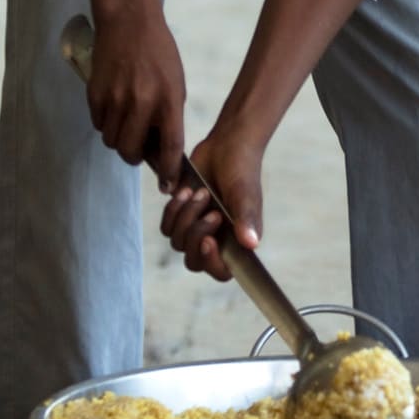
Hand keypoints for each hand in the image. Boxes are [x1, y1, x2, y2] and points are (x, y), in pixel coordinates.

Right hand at [84, 2, 186, 179]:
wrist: (129, 22)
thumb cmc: (158, 53)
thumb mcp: (176, 84)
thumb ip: (169, 117)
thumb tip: (162, 150)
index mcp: (168, 100)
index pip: (170, 147)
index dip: (169, 171)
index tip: (167, 184)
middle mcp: (141, 102)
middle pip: (130, 152)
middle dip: (135, 157)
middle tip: (139, 149)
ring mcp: (115, 98)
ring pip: (111, 141)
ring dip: (119, 139)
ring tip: (127, 122)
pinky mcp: (95, 93)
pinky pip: (99, 124)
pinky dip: (106, 123)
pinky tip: (115, 108)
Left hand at [159, 127, 262, 280]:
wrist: (226, 146)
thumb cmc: (243, 170)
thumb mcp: (245, 193)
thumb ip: (246, 219)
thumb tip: (251, 244)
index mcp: (236, 242)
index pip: (221, 272)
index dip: (212, 263)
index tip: (208, 240)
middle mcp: (217, 240)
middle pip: (194, 261)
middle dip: (195, 235)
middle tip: (210, 210)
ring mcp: (197, 229)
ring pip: (178, 243)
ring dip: (186, 216)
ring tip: (201, 192)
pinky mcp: (182, 216)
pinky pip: (167, 227)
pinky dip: (173, 209)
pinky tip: (186, 190)